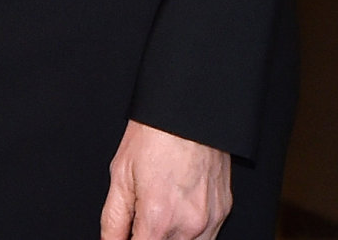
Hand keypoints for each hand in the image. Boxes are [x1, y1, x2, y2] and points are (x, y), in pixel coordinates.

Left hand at [100, 120, 232, 239]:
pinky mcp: (223, 211)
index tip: (130, 234)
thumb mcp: (120, 175)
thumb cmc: (154, 135)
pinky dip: (191, 232)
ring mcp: (210, 220)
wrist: (188, 110)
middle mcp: (188, 225)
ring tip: (161, 214)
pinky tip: (179, 211)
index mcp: (158, 218)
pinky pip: (206, 236)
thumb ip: (113, 220)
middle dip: (150, 237)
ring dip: (171, 238)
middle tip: (142, 221)